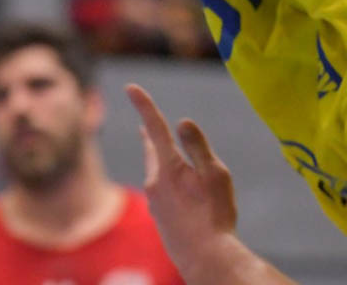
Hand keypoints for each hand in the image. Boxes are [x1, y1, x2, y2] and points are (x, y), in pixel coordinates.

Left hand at [125, 84, 237, 271]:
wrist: (205, 260)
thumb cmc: (215, 215)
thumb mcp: (215, 174)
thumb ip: (197, 146)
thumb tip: (181, 122)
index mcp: (168, 167)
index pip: (154, 127)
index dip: (143, 104)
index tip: (131, 86)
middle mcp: (154, 183)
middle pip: (153, 151)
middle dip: (150, 135)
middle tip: (143, 124)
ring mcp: (155, 203)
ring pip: (156, 174)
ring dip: (160, 161)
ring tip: (163, 155)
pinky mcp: (159, 220)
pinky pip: (161, 194)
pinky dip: (167, 185)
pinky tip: (178, 195)